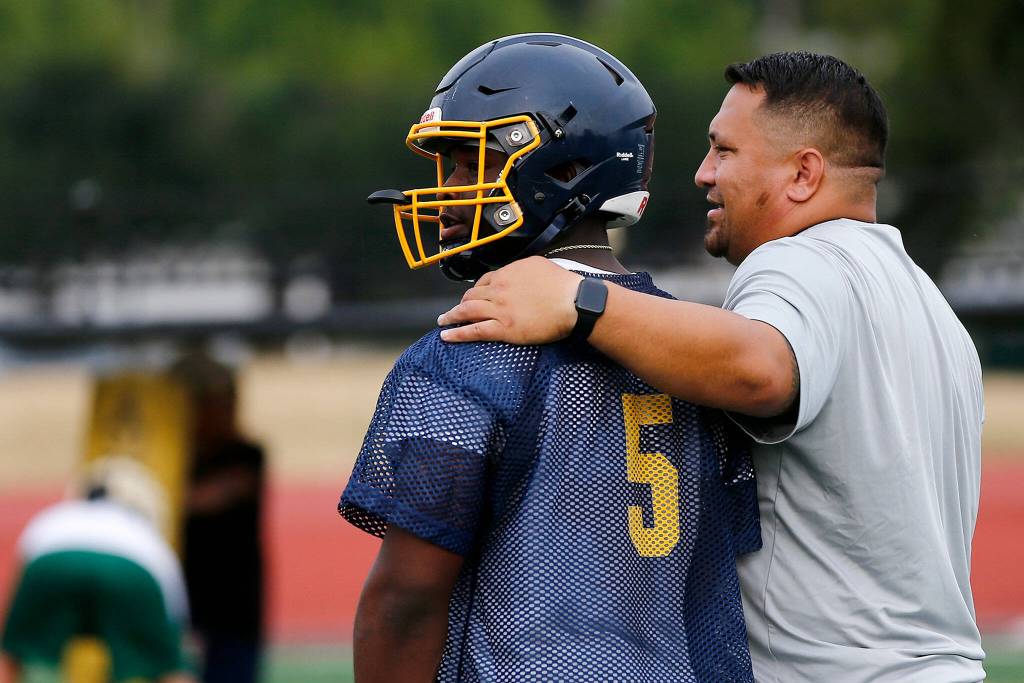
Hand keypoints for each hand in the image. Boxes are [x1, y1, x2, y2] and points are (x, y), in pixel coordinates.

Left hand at [437, 256, 582, 343]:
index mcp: (507, 273)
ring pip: (467, 311)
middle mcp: (498, 289)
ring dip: (451, 316)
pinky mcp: (503, 328)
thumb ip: (522, 269)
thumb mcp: (539, 265)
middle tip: (455, 311)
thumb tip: (517, 273)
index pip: (484, 281)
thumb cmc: (563, 285)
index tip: (473, 296)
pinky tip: (447, 335)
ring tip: (443, 321)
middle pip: (471, 295)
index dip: (476, 290)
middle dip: (461, 303)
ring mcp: (499, 309)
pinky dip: (457, 333)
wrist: (573, 302)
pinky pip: (474, 331)